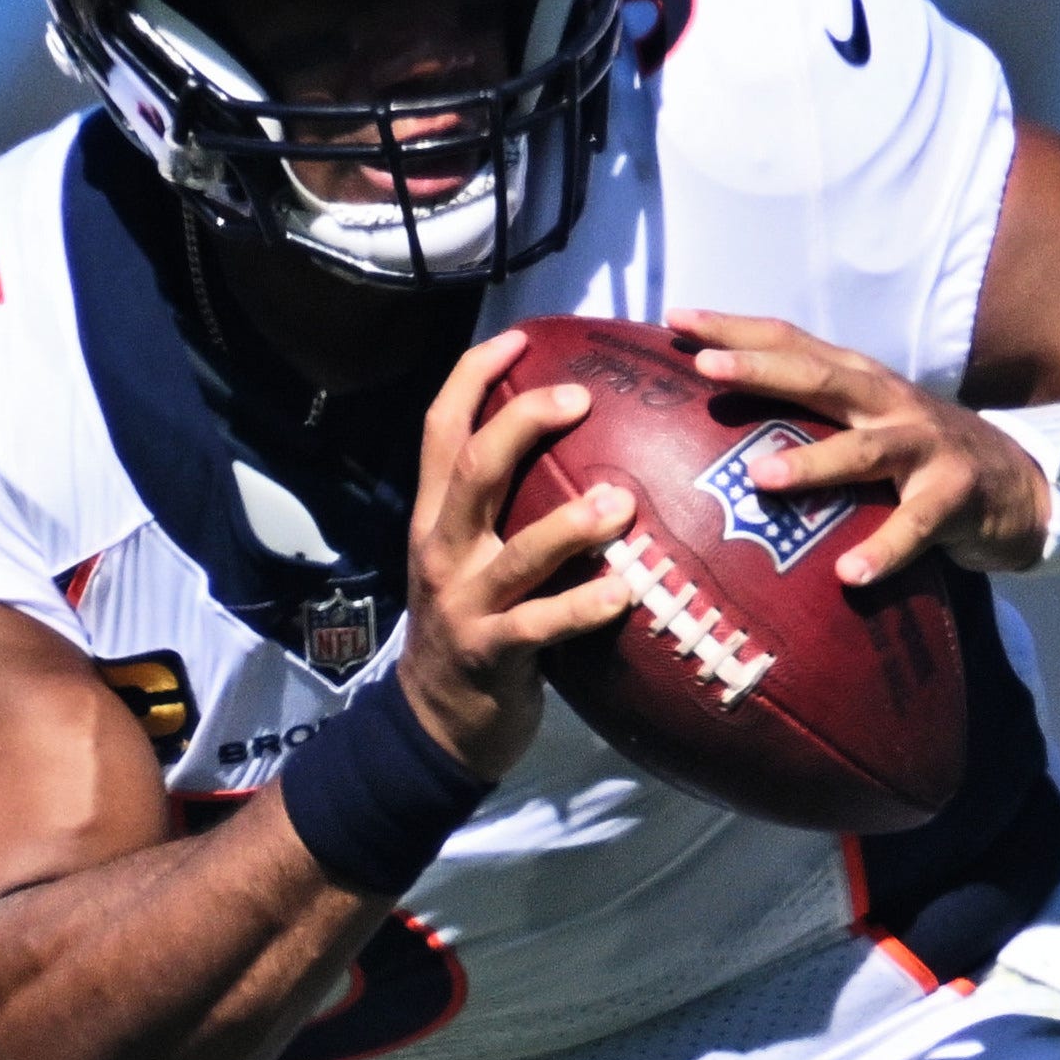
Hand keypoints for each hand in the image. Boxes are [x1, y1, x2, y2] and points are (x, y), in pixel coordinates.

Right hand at [399, 330, 639, 779]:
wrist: (433, 721)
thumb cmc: (472, 625)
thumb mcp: (468, 556)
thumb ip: (503, 505)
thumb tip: (578, 444)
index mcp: (434, 516)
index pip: (441, 428)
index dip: (475, 376)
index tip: (520, 338)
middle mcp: (442, 549)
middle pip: (472, 469)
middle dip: (523, 424)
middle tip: (580, 399)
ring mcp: (464, 603)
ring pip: (516, 552)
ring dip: (570, 524)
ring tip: (620, 504)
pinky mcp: (491, 654)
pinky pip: (542, 626)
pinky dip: (584, 607)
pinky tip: (625, 593)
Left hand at [664, 313, 1052, 588]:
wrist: (1021, 487)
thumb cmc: (919, 461)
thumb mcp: (865, 430)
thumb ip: (807, 423)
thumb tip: (710, 438)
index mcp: (860, 384)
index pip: (793, 343)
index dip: (737, 328)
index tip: (676, 318)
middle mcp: (889, 404)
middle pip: (822, 377)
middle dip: (763, 370)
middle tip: (707, 369)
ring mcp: (926, 448)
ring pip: (865, 450)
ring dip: (812, 462)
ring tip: (760, 475)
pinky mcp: (955, 497)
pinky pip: (915, 525)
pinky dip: (883, 549)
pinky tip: (849, 574)